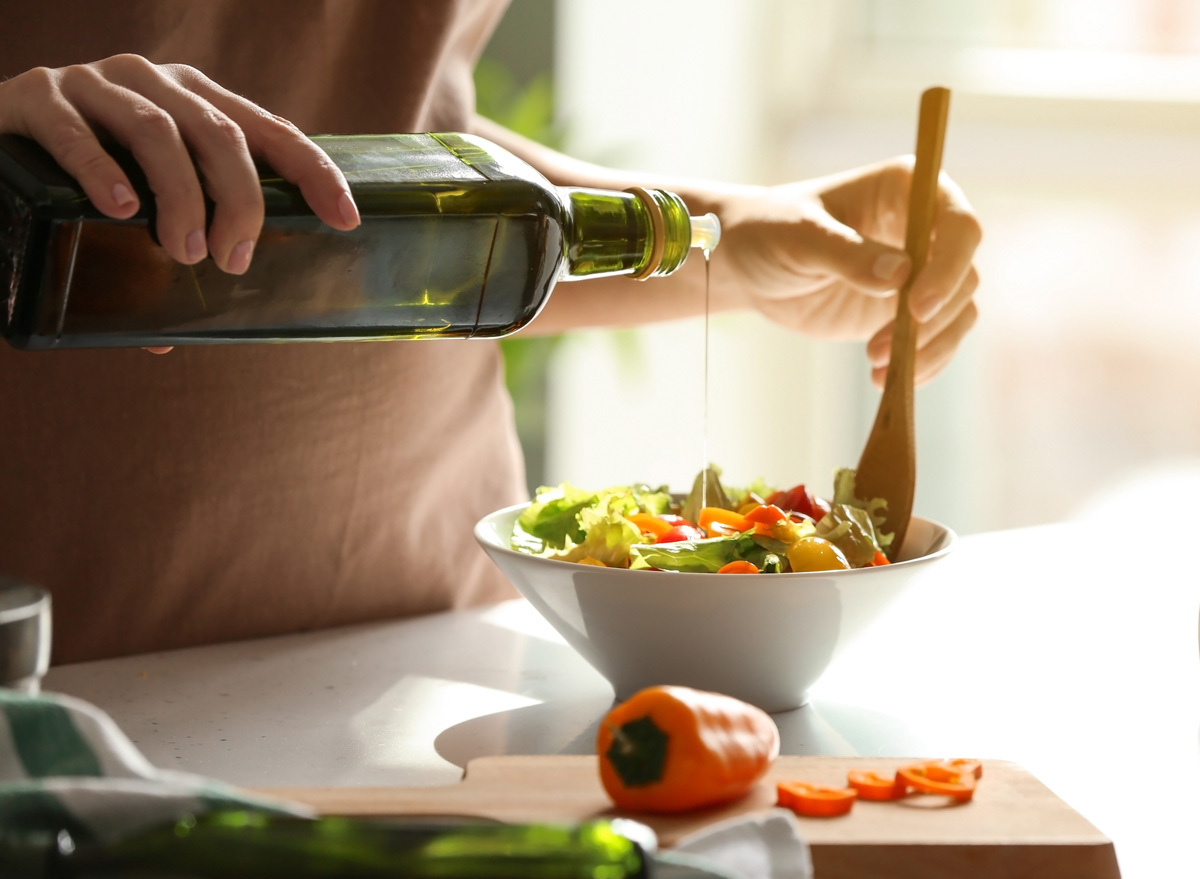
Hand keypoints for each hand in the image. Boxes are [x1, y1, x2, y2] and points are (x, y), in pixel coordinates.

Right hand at [0, 54, 360, 275]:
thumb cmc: (78, 177)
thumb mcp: (139, 199)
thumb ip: (164, 247)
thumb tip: (172, 340)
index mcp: (194, 102)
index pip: (270, 131)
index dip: (313, 172)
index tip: (344, 219)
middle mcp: (153, 83)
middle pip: (221, 134)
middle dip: (240, 201)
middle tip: (232, 260)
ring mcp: (94, 83)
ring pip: (158, 132)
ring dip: (181, 198)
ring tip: (182, 252)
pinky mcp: (38, 96)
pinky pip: (77, 133)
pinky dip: (103, 172)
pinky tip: (120, 210)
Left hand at [715, 156, 979, 387]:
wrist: (749, 264)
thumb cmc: (770, 232)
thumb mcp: (799, 238)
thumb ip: (847, 254)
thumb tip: (901, 276)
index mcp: (906, 190)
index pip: (958, 225)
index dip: (948, 267)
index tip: (916, 308)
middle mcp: (924, 227)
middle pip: (964, 275)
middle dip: (930, 319)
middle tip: (878, 349)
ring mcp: (920, 271)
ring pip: (957, 312)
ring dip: (928, 347)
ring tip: (877, 367)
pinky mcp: (907, 309)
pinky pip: (937, 338)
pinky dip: (922, 363)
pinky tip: (885, 378)